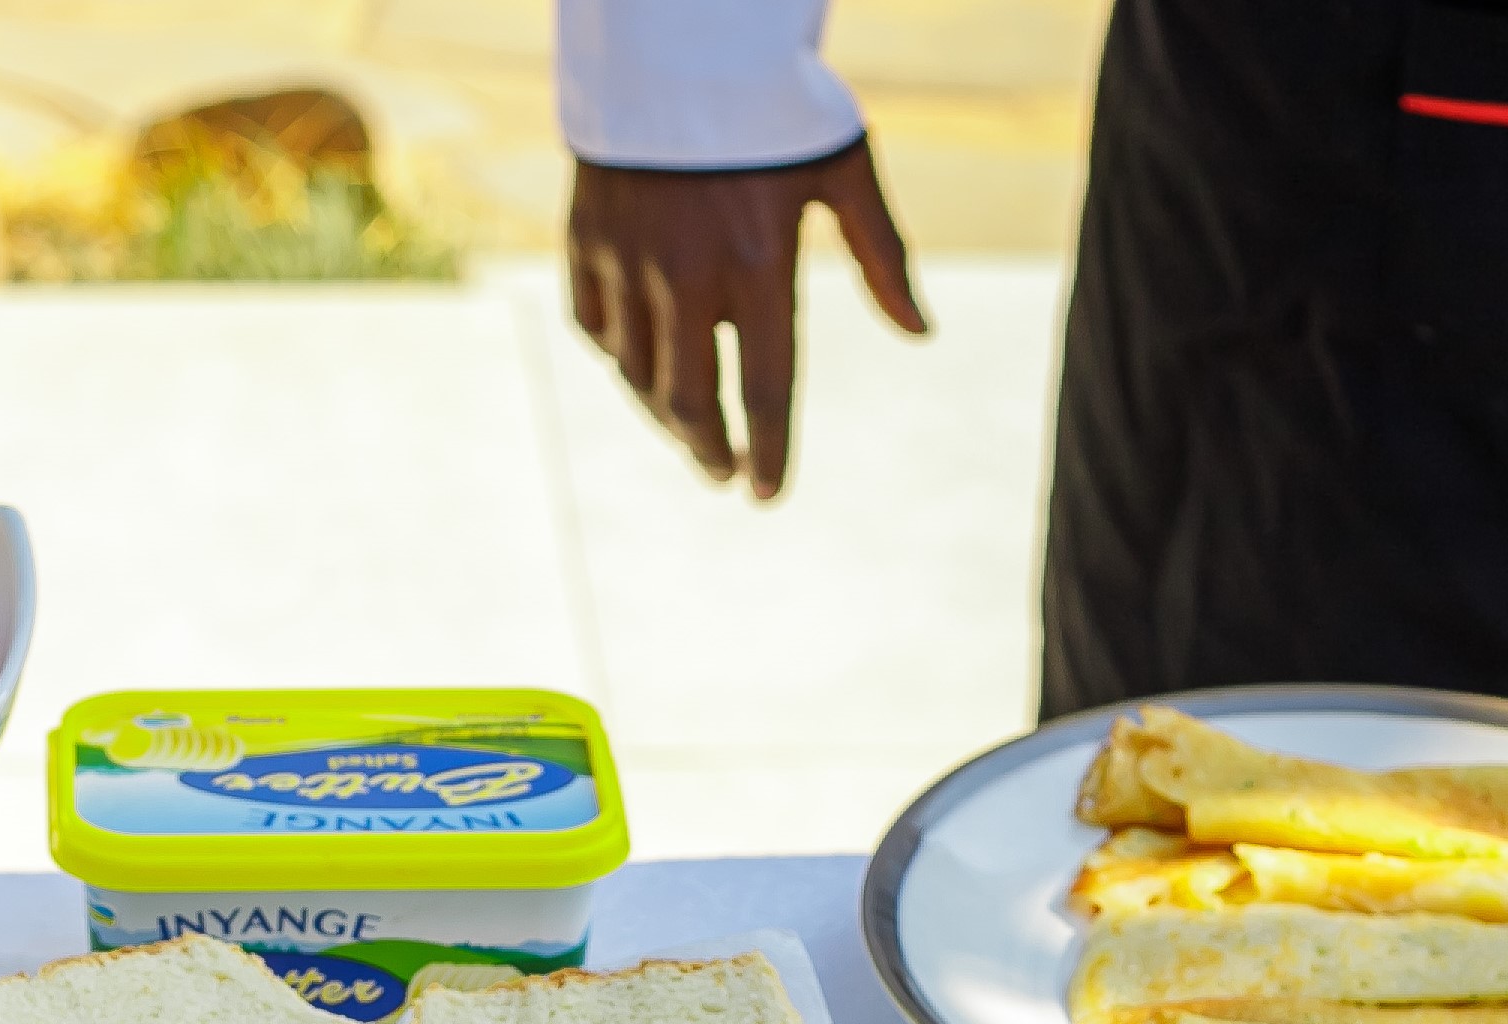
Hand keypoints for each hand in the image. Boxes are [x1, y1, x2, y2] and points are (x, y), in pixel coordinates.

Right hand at [567, 141, 926, 500]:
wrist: (679, 43)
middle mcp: (690, 276)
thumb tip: (921, 332)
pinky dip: (620, 359)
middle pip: (694, 401)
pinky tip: (641, 371)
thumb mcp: (845, 169)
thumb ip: (883, 256)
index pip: (767, 390)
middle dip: (711, 451)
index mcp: (761, 265)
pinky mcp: (587, 241)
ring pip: (640, 375)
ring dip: (666, 418)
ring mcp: (630, 261)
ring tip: (691, 436)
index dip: (770, 452)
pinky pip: (596, 327)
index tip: (769, 494)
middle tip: (725, 474)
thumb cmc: (776, 106)